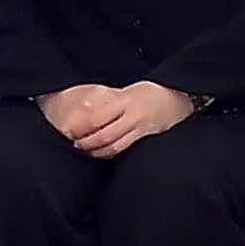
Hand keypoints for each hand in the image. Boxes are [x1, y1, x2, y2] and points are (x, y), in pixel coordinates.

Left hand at [42, 80, 195, 158]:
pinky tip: (102, 153)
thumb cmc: (146, 94)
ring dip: (96, 151)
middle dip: (86, 142)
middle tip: (74, 144)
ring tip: (85, 150)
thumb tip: (82, 109)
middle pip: (104, 134)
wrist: (175, 99)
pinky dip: (110, 153)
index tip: (69, 130)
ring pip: (114, 146)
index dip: (80, 126)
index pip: (97, 116)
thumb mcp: (125, 92)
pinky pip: (125, 149)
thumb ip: (106, 102)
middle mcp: (134, 115)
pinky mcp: (147, 139)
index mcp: (125, 99)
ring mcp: (142, 129)